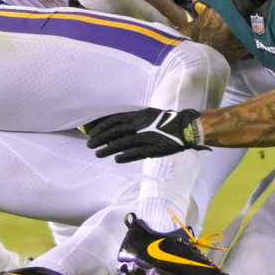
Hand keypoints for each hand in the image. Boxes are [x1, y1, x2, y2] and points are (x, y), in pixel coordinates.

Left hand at [86, 107, 206, 162]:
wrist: (184, 128)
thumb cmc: (165, 121)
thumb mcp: (148, 115)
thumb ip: (134, 121)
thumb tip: (119, 127)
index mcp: (138, 117)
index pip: (114, 121)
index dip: (101, 128)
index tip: (92, 133)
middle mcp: (139, 126)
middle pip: (115, 133)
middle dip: (100, 139)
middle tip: (89, 145)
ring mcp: (145, 138)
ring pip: (122, 144)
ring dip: (108, 149)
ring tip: (97, 154)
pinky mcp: (152, 149)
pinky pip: (136, 153)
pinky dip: (125, 156)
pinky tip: (116, 159)